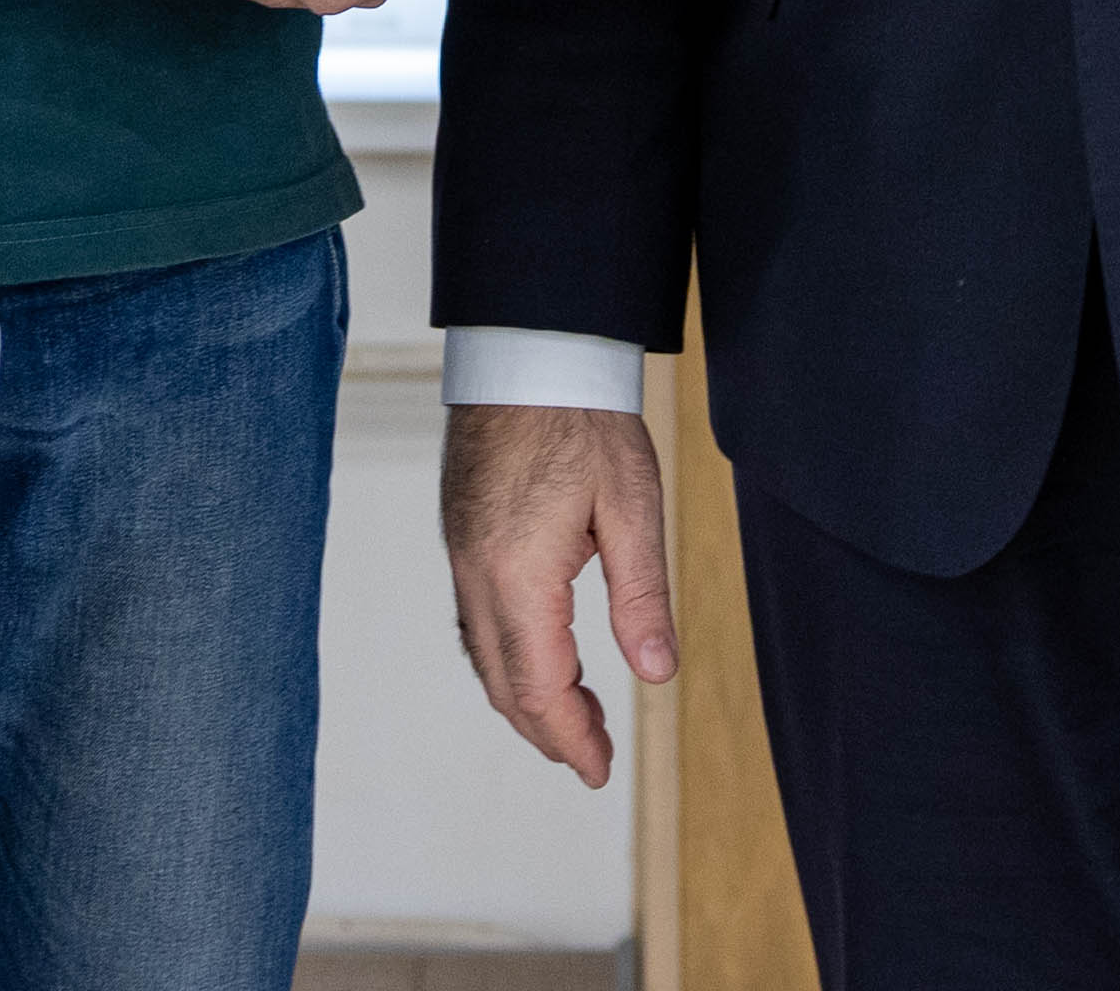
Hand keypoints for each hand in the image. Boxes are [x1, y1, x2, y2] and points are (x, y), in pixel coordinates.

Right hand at [442, 400, 675, 786]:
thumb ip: (642, 596)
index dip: (570, 738)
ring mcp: (462, 553)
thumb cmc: (583, 418)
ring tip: (575, 715)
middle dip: (548, 730)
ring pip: (485, 655)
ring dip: (526, 697)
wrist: (530, 351)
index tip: (599, 770)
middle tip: (593, 756)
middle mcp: (477, 572)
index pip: (539, 687)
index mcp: (519, 574)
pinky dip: (508, 657)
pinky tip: (541, 656)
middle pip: (505, 683)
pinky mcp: (462, 534)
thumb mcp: (632, 506)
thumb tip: (656, 674)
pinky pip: (476, 619)